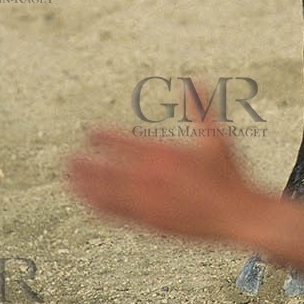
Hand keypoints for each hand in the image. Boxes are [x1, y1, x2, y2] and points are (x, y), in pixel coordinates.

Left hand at [67, 121, 263, 243]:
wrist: (237, 214)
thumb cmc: (229, 175)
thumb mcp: (216, 136)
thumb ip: (201, 107)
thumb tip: (193, 79)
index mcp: (164, 154)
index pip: (123, 143)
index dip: (103, 137)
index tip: (90, 132)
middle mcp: (151, 179)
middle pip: (107, 171)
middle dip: (85, 165)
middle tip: (67, 160)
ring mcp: (149, 203)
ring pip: (107, 195)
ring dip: (86, 187)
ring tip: (68, 181)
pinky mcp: (151, 223)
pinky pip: (118, 215)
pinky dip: (99, 207)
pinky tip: (89, 204)